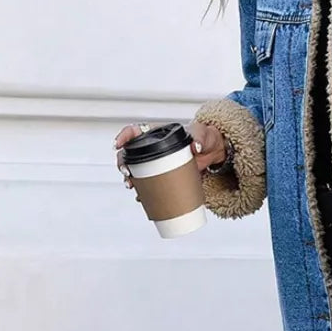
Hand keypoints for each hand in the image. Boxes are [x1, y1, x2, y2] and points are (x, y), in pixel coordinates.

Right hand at [113, 120, 228, 199]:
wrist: (213, 151)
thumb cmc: (205, 137)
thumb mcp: (202, 133)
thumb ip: (199, 137)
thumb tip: (196, 146)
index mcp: (158, 134)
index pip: (135, 131)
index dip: (124, 136)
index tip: (118, 145)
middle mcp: (154, 149)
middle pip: (130, 154)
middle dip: (123, 163)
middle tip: (127, 173)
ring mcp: (158, 163)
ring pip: (137, 171)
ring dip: (131, 180)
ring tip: (133, 187)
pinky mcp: (165, 176)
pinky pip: (151, 184)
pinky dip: (146, 192)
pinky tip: (143, 199)